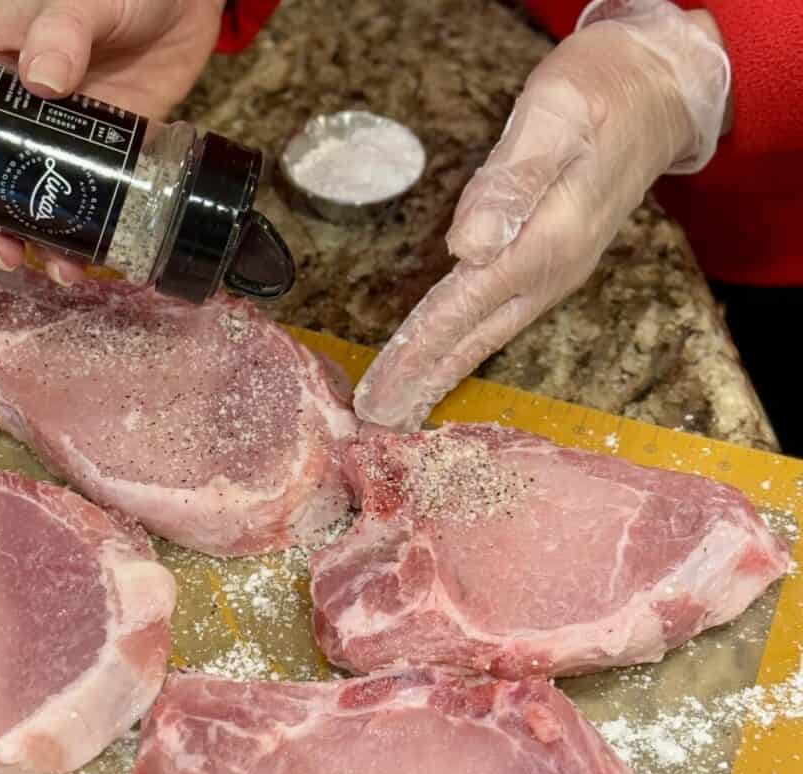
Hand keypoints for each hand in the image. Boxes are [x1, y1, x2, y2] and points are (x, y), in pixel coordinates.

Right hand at [0, 0, 223, 283]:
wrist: (185, 8)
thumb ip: (62, 30)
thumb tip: (42, 81)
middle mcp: (14, 117)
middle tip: (4, 255)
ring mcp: (58, 147)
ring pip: (30, 207)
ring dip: (33, 246)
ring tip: (54, 270)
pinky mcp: (101, 166)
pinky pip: (83, 210)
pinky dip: (81, 241)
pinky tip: (85, 263)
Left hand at [354, 0, 730, 430]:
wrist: (660, 92)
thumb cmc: (601, 92)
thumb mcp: (556, 115)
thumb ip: (512, 182)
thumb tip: (469, 244)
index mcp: (545, 243)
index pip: (463, 309)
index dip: (418, 351)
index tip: (381, 393)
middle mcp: (549, 274)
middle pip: (472, 339)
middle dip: (421, 381)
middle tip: (375, 420)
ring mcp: (552, 277)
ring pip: (484, 338)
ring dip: (438, 375)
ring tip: (400, 409)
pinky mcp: (550, 269)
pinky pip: (495, 322)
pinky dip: (461, 351)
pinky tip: (440, 366)